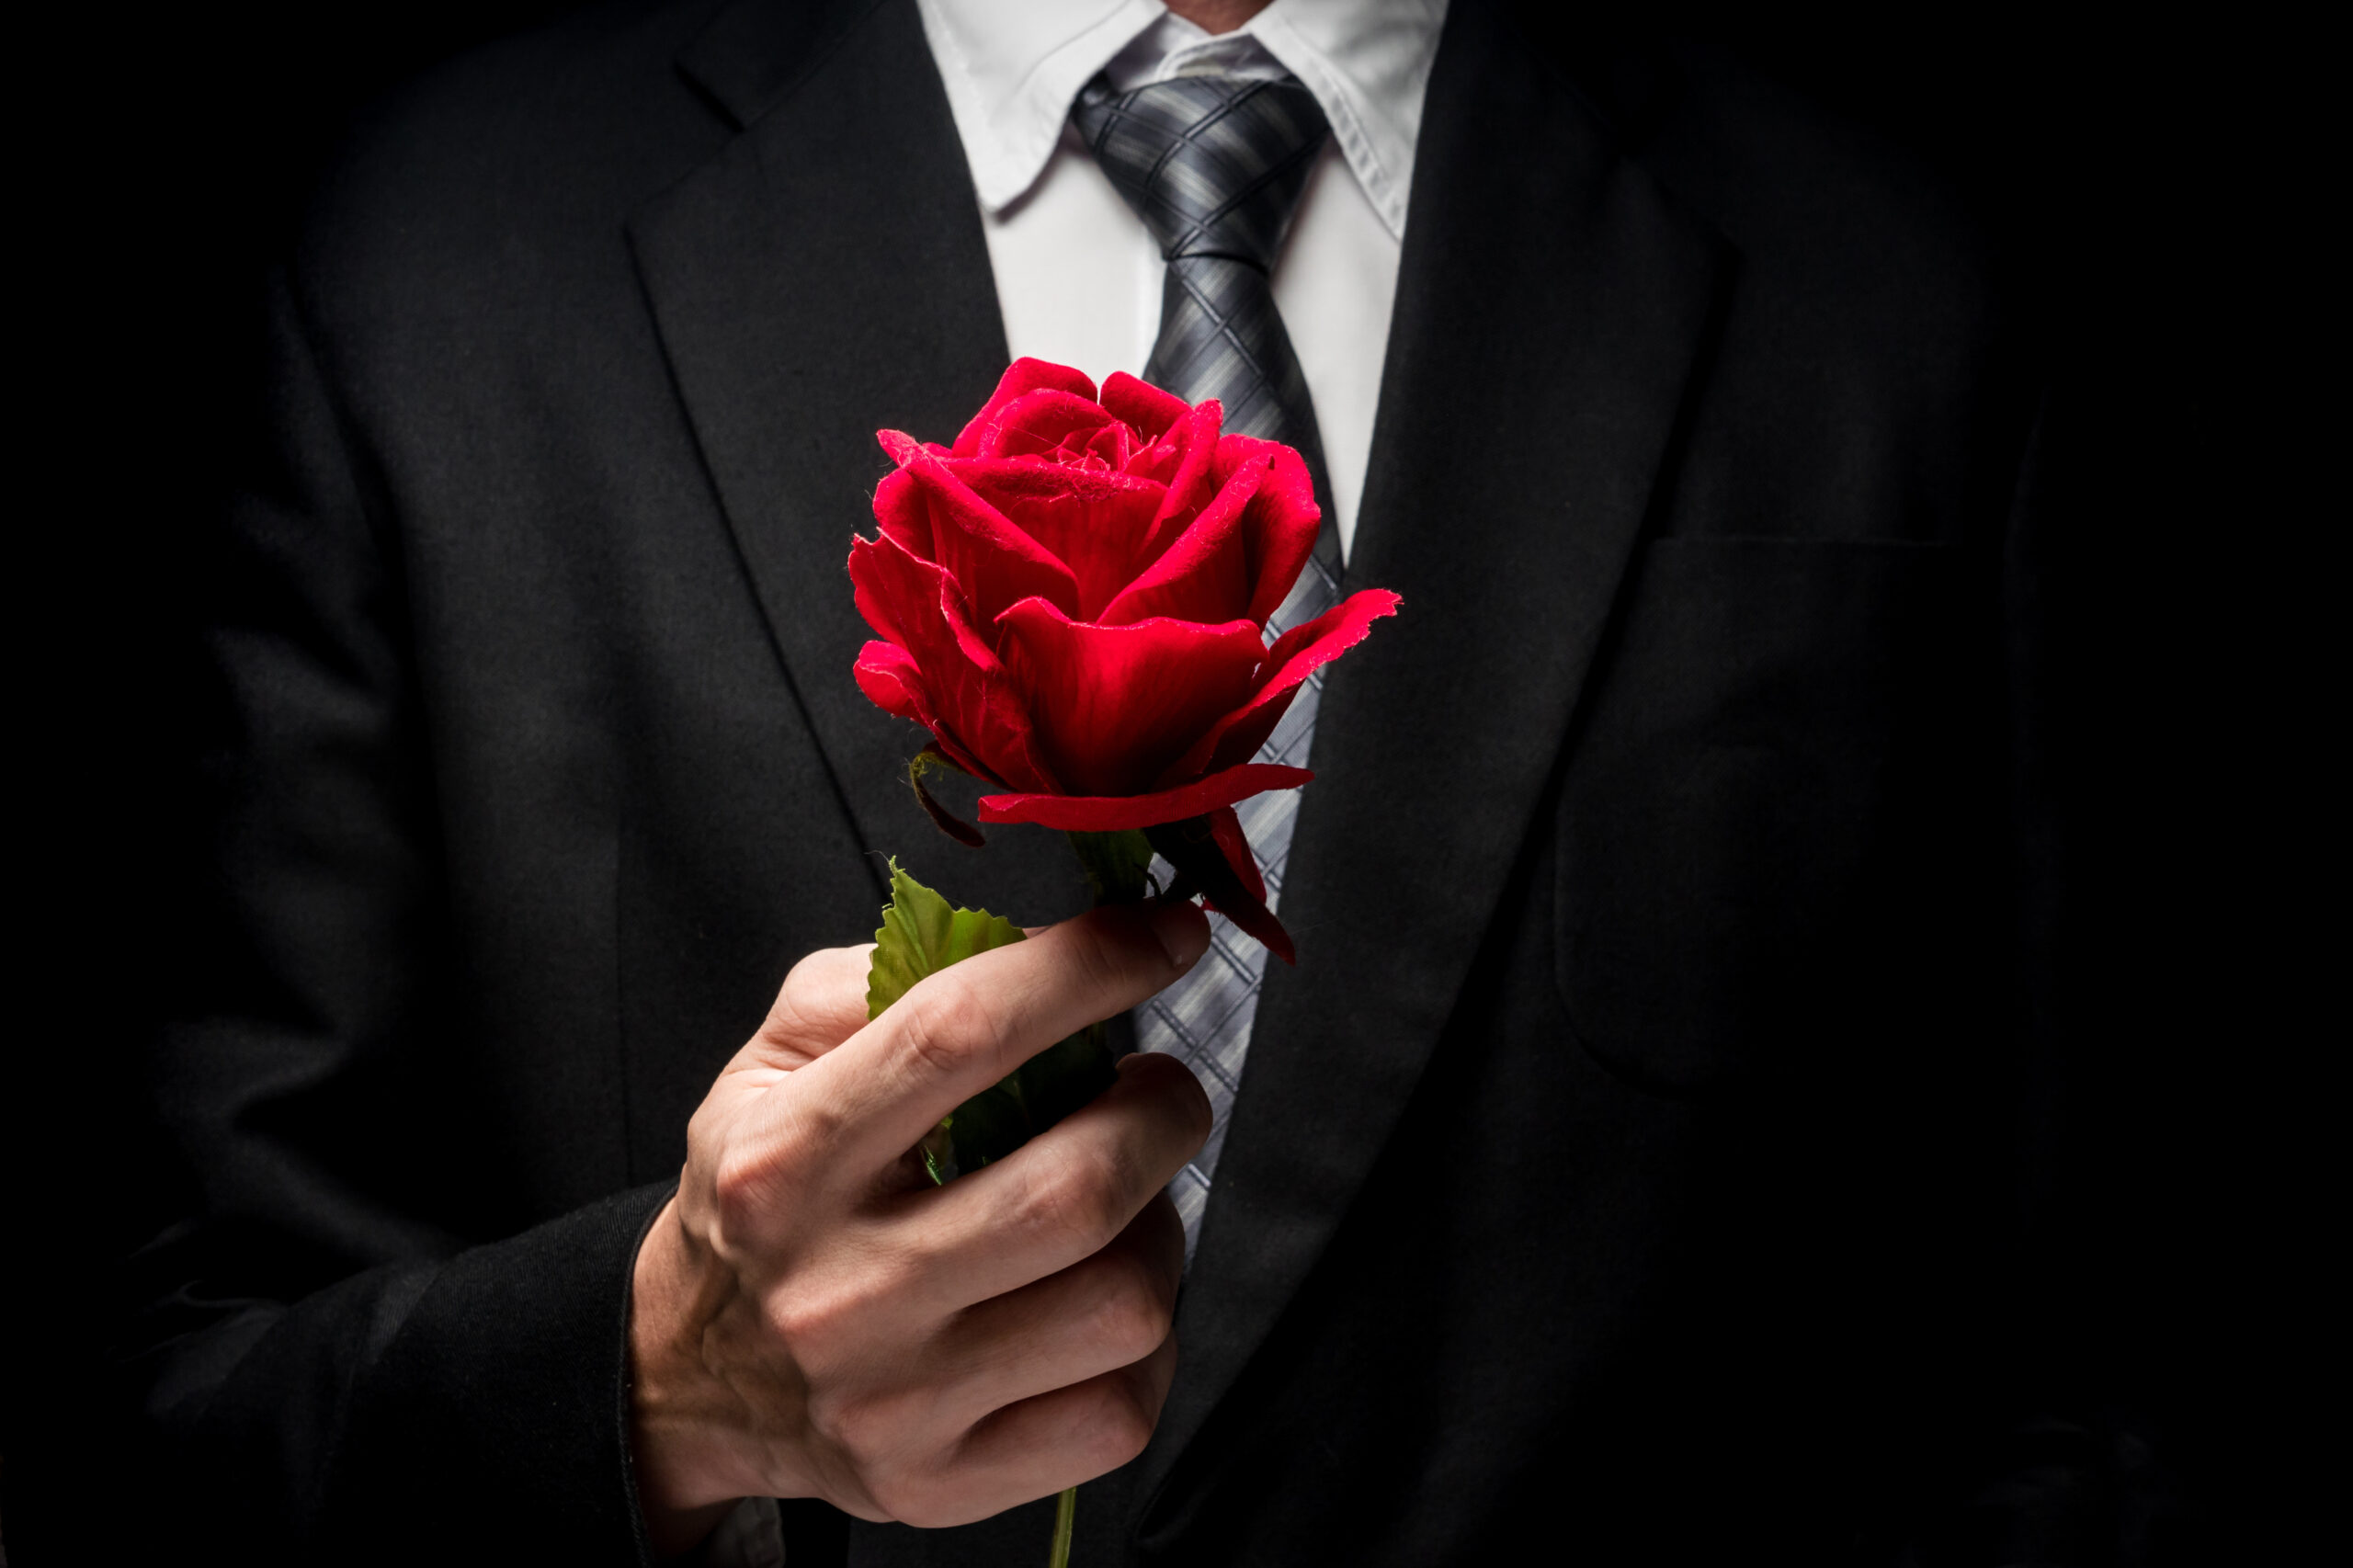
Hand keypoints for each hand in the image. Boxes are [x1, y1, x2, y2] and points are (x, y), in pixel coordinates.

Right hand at [626, 899, 1213, 1551]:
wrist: (690, 1375)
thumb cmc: (762, 1195)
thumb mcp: (769, 1062)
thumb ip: (881, 978)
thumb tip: (1038, 944)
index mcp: (786, 1162)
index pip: (961, 1035)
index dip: (1090, 967)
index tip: (1165, 932)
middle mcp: (837, 1290)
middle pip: (1073, 1187)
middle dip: (1161, 1111)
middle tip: (1160, 1088)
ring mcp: (896, 1402)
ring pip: (1120, 1304)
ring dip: (1160, 1229)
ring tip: (1125, 1203)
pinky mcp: (946, 1482)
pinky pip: (1120, 1411)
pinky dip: (1146, 1342)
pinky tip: (1102, 1297)